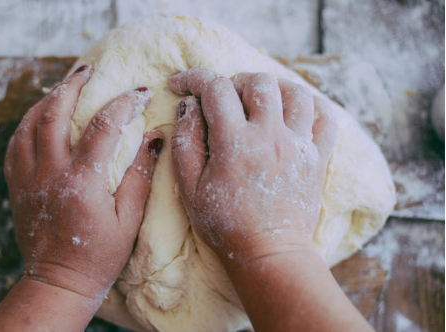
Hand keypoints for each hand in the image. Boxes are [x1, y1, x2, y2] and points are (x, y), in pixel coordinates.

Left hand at [4, 65, 163, 302]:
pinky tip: (41, 117)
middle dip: (72, 86)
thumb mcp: (128, 220)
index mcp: (81, 183)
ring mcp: (28, 178)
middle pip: (54, 114)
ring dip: (47, 99)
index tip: (140, 93)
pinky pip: (15, 143)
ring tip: (65, 86)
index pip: (102, 128)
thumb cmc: (99, 255)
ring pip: (29, 123)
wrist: (58, 280)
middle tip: (88, 70)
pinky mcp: (17, 185)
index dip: (123, 105)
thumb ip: (139, 176)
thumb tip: (152, 137)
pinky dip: (28, 123)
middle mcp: (49, 174)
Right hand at [169, 69, 337, 268]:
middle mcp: (271, 137)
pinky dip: (311, 105)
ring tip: (259, 101)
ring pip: (296, 92)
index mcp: (235, 144)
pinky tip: (294, 112)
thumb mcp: (189, 188)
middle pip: (259, 82)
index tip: (180, 84)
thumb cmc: (224, 225)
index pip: (215, 89)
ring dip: (274, 88)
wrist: (269, 253)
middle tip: (223, 100)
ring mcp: (299, 146)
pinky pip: (326, 117)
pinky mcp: (318, 158)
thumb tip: (189, 106)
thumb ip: (185, 142)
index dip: (193, 78)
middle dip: (235, 82)